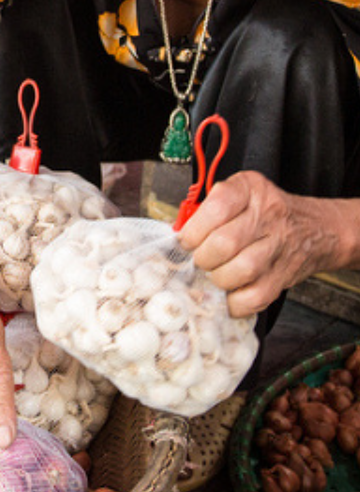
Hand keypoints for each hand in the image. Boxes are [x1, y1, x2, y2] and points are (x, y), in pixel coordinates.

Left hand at [177, 171, 347, 318]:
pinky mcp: (284, 276)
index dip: (193, 230)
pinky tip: (229, 294)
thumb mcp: (240, 194)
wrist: (318, 230)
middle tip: (200, 259)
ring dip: (218, 278)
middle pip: (224, 243)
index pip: (217, 207)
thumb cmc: (266, 213)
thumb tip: (172, 233)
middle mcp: (268, 216)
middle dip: (202, 257)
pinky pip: (255, 297)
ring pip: (241, 270)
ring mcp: (279, 247)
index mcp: (251, 189)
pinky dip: (236, 302)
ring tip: (215, 273)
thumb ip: (205, 209)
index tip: (186, 240)